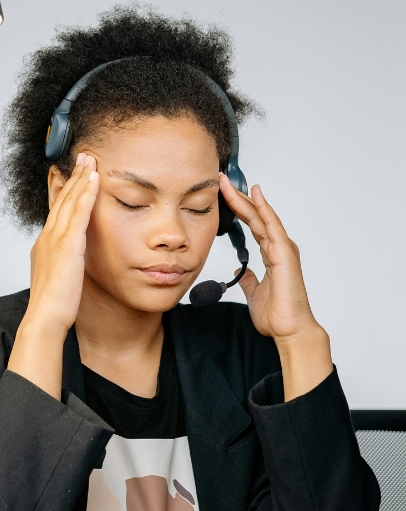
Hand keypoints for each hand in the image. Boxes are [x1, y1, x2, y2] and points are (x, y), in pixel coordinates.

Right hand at [7, 153, 98, 398]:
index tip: (72, 174)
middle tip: (82, 157)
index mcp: (44, 245)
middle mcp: (47, 238)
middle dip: (73, 176)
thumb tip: (70, 262)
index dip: (65, 190)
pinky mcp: (67, 246)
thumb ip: (63, 265)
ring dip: (81, 178)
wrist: (45, 318)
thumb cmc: (53, 306)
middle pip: (61, 199)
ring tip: (90, 160)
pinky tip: (94, 180)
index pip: (56, 211)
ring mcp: (55, 240)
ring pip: (69, 201)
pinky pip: (78, 213)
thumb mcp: (58, 279)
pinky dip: (86, 194)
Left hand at [219, 174, 331, 399]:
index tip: (222, 195)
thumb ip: (251, 280)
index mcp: (271, 254)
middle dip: (238, 197)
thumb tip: (245, 273)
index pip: (251, 224)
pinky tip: (256, 196)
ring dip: (246, 199)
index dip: (237, 208)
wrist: (289, 330)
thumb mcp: (255, 292)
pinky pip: (272, 227)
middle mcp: (278, 247)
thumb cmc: (277, 314)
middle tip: (221, 180)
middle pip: (255, 216)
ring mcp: (283, 249)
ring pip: (262, 217)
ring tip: (230, 183)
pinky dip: (264, 210)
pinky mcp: (285, 254)